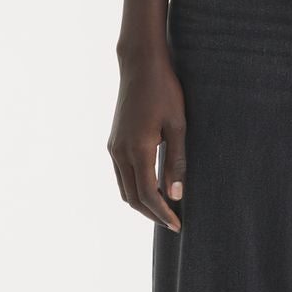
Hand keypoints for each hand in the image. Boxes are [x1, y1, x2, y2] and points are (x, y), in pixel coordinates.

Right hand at [108, 50, 189, 231]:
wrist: (140, 66)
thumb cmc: (164, 91)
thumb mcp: (178, 126)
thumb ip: (177, 162)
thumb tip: (175, 195)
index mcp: (137, 149)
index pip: (148, 194)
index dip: (162, 213)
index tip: (177, 225)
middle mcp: (120, 152)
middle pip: (132, 197)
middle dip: (152, 214)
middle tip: (172, 223)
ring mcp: (114, 147)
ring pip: (124, 188)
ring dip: (142, 203)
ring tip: (164, 210)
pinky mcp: (114, 142)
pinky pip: (121, 175)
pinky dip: (134, 188)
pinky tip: (152, 188)